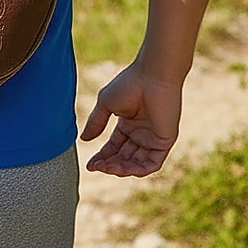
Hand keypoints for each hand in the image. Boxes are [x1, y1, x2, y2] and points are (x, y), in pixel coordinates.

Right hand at [80, 62, 181, 176]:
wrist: (152, 77)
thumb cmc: (129, 84)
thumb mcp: (106, 104)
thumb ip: (96, 123)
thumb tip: (83, 139)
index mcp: (128, 123)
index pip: (114, 146)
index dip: (102, 156)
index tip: (90, 165)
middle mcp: (141, 133)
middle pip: (124, 157)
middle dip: (110, 164)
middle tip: (97, 166)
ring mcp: (153, 138)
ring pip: (137, 164)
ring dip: (121, 168)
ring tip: (107, 167)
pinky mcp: (164, 142)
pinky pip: (152, 163)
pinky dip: (138, 169)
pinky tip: (124, 168)